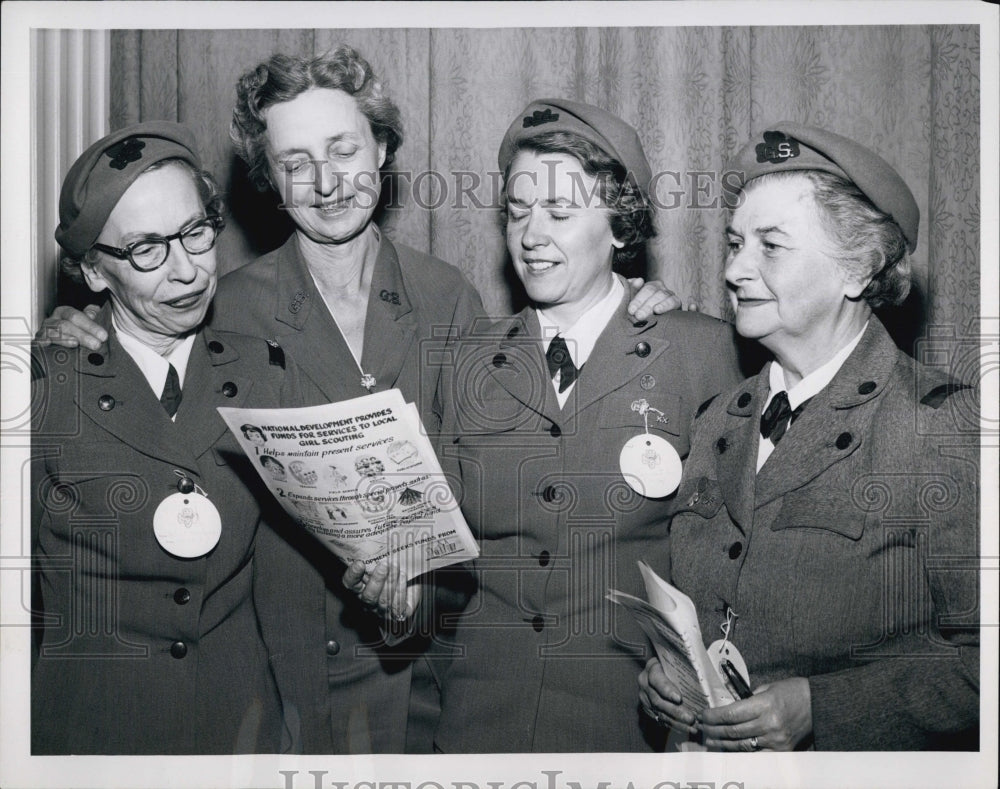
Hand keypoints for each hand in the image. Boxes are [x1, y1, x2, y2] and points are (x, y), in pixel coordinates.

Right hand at [36, 304, 105, 349]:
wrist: (54, 346)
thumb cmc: (73, 331)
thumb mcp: (82, 323)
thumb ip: (89, 317)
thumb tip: (95, 309)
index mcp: (65, 312)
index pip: (77, 316)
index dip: (90, 326)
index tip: (103, 336)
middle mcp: (53, 320)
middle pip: (65, 325)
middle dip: (82, 335)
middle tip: (96, 345)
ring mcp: (43, 331)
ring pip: (53, 333)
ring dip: (65, 339)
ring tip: (76, 344)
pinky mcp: (38, 342)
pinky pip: (39, 341)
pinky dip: (42, 342)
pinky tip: (47, 344)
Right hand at [342, 559, 421, 620]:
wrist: (410, 591)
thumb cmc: (393, 573)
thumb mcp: (384, 564)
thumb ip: (378, 558)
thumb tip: (381, 540)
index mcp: (360, 588)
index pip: (349, 584)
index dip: (352, 575)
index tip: (359, 563)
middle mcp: (368, 601)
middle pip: (368, 596)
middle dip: (376, 580)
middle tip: (384, 565)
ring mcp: (382, 611)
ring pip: (383, 601)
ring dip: (390, 583)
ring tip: (396, 568)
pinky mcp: (397, 615)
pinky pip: (397, 607)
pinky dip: (400, 592)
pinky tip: (403, 578)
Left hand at [625, 279, 699, 320]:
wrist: (645, 324)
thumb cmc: (637, 311)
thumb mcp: (633, 300)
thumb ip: (633, 289)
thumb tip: (639, 280)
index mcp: (655, 287)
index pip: (648, 289)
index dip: (639, 299)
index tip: (631, 310)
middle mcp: (666, 293)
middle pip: (659, 295)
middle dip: (648, 305)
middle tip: (638, 316)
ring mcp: (676, 303)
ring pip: (673, 301)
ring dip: (665, 305)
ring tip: (656, 310)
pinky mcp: (684, 315)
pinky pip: (692, 311)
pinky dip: (693, 309)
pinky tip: (692, 306)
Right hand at [638, 656, 698, 734]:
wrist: (658, 671)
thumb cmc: (671, 664)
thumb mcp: (673, 660)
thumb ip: (682, 666)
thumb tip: (701, 672)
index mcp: (651, 669)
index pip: (656, 679)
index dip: (667, 690)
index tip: (679, 699)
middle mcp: (645, 685)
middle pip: (658, 700)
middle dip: (675, 711)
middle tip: (690, 718)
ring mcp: (645, 699)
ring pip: (660, 713)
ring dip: (676, 722)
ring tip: (692, 728)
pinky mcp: (648, 710)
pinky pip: (660, 720)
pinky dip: (674, 726)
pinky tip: (685, 730)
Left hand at [697, 677, 811, 750]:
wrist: (818, 704)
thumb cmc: (792, 692)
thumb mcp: (768, 688)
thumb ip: (749, 699)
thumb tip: (728, 708)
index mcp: (765, 704)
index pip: (731, 714)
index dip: (714, 716)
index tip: (703, 715)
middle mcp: (770, 724)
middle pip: (733, 731)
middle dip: (714, 730)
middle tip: (702, 728)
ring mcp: (776, 740)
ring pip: (742, 745)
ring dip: (723, 743)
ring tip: (710, 740)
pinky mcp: (782, 750)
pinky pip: (756, 754)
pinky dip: (741, 753)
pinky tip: (729, 750)